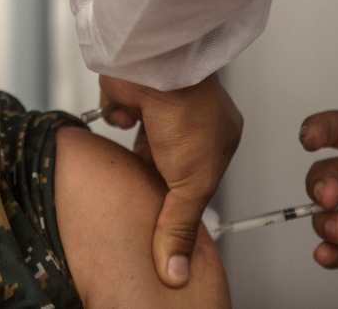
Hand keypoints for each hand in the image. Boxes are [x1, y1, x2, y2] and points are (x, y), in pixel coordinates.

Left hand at [100, 73, 241, 287]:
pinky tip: (124, 118)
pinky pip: (118, 114)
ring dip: (133, 151)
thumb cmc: (187, 112)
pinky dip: (117, 118)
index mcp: (219, 135)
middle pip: (168, 161)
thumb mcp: (191, 182)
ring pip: (140, 140)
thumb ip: (178, 224)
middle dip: (153, 178)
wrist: (156, 67)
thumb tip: (176, 271)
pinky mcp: (132, 92)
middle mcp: (191, 118)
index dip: (180, 197)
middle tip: (140, 198)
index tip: (164, 220)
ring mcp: (160, 103)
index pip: (198, 178)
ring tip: (126, 169)